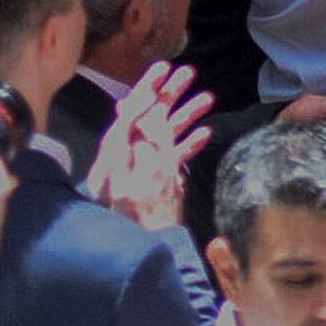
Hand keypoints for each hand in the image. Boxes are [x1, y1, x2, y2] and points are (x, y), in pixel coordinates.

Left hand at [77, 63, 205, 233]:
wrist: (145, 255)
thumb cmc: (137, 223)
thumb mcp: (139, 181)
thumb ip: (142, 148)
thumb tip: (143, 116)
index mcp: (117, 160)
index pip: (129, 117)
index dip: (144, 91)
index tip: (162, 70)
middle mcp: (129, 163)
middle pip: (147, 122)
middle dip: (167, 95)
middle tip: (188, 72)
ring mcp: (145, 174)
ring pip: (165, 136)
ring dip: (186, 115)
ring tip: (209, 97)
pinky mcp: (159, 186)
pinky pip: (174, 158)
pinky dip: (190, 144)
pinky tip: (207, 133)